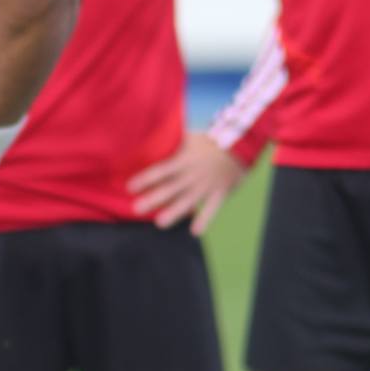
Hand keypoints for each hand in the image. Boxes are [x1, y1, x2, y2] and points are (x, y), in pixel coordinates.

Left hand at [129, 131, 246, 235]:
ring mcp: (207, 185)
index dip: (145, 179)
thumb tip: (152, 138)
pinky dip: (204, 220)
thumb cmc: (209, 142)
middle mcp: (192, 175)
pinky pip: (212, 209)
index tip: (129, 187)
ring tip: (160, 223)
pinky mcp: (220, 193)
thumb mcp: (189, 139)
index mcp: (183, 160)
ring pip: (188, 201)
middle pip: (170, 188)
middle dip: (153, 199)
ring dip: (174, 212)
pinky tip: (194, 232)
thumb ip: (173, 144)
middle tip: (136, 209)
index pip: (160, 170)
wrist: (240, 145)